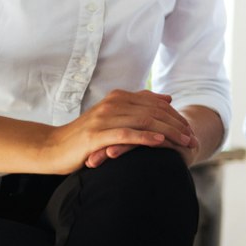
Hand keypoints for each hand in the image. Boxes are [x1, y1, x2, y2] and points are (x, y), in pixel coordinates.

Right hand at [42, 90, 194, 174]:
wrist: (52, 148)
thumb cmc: (86, 136)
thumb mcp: (114, 117)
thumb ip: (139, 106)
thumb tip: (167, 98)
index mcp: (119, 97)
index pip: (156, 104)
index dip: (176, 116)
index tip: (191, 129)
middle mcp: (113, 104)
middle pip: (154, 112)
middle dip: (177, 125)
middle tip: (193, 139)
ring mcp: (104, 118)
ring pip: (145, 122)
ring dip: (168, 132)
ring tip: (185, 142)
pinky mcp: (96, 135)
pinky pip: (126, 134)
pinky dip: (145, 137)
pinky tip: (160, 142)